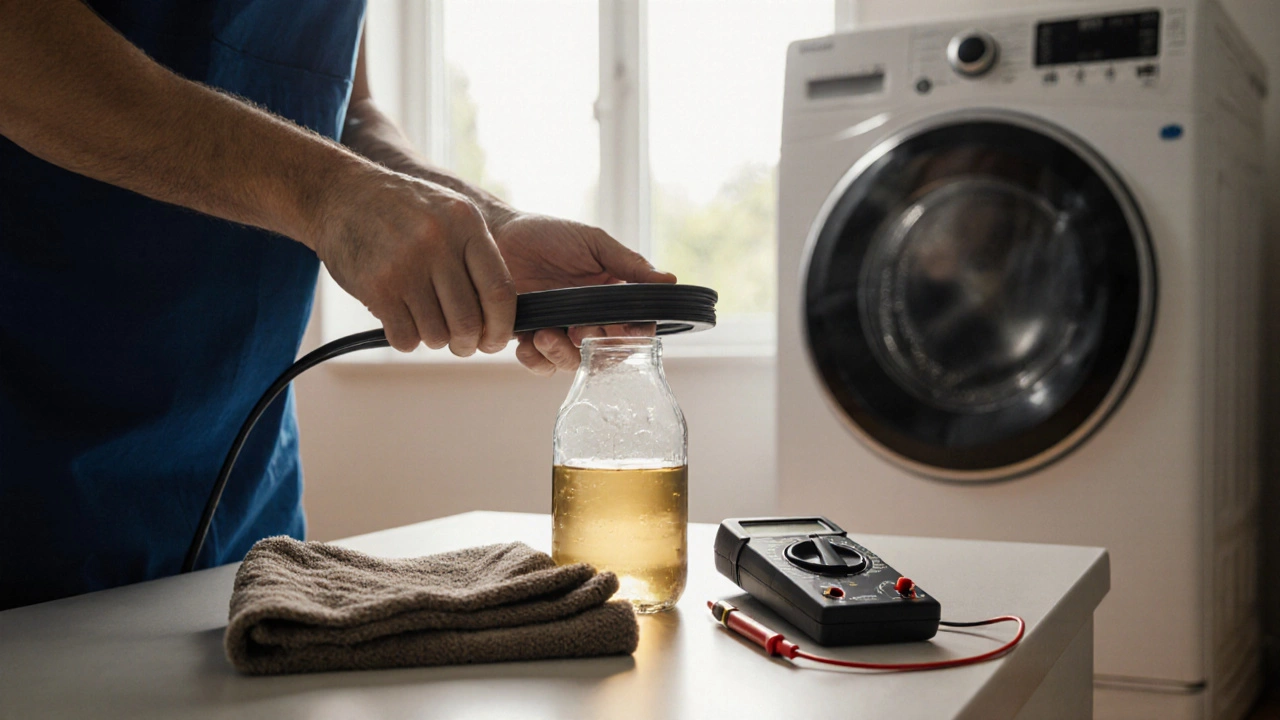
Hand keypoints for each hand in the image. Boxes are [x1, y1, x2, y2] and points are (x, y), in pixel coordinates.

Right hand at [310, 164, 516, 355]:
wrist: (340, 194)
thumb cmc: (402, 210)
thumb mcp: (448, 212)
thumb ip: (476, 253)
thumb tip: (503, 312)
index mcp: (466, 224)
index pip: (499, 290)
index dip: (502, 326)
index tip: (495, 340)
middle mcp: (438, 243)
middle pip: (468, 320)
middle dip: (468, 344)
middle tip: (463, 346)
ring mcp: (406, 265)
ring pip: (437, 334)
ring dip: (435, 340)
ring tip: (427, 325)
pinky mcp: (377, 287)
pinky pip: (405, 337)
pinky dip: (408, 339)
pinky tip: (402, 321)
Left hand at [489, 212, 675, 374]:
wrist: (499, 234)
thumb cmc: (548, 234)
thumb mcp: (595, 243)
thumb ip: (630, 265)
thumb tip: (669, 281)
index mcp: (612, 298)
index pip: (636, 329)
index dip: (635, 336)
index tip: (625, 330)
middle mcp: (590, 319)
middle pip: (607, 354)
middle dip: (595, 347)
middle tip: (579, 330)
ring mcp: (561, 331)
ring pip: (573, 364)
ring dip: (562, 354)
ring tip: (545, 333)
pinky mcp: (531, 339)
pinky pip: (541, 365)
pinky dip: (536, 359)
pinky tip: (529, 340)